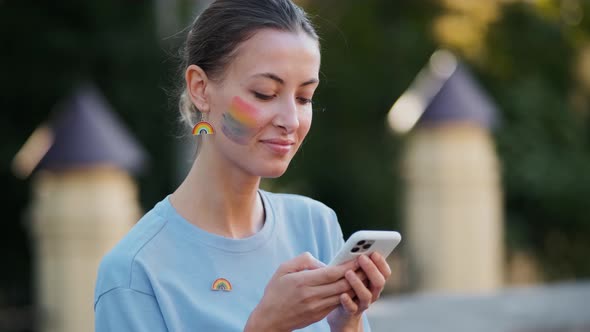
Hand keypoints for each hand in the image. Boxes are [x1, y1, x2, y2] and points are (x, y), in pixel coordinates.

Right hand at [244, 252, 365, 331]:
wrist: (270, 320)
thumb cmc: (275, 292)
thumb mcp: (283, 269)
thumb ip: (303, 261)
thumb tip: (322, 262)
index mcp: (303, 282)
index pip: (331, 273)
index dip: (347, 265)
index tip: (358, 256)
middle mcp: (312, 295)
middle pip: (341, 284)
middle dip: (357, 273)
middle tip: (367, 263)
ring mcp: (317, 307)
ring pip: (343, 294)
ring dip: (355, 284)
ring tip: (364, 273)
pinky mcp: (319, 315)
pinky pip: (337, 302)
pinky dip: (347, 294)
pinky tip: (353, 286)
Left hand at [327, 252, 391, 331]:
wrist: (341, 313)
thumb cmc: (346, 287)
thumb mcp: (353, 273)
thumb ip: (354, 263)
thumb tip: (351, 248)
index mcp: (375, 282)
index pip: (385, 272)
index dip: (381, 262)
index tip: (374, 252)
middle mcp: (373, 293)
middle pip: (379, 282)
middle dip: (371, 269)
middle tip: (361, 258)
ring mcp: (363, 304)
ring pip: (366, 295)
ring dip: (358, 283)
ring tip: (348, 273)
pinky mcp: (351, 312)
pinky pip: (351, 308)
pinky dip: (347, 301)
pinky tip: (342, 294)